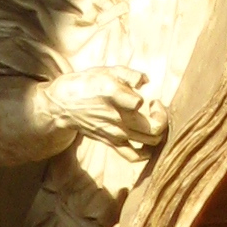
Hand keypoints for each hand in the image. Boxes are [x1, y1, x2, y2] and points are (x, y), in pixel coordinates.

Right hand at [43, 66, 167, 148]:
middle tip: (155, 107)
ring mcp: (115, 133)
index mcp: (114, 95)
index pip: (139, 104)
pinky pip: (135, 156)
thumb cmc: (88, 84)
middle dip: (162, 116)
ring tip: (151, 120)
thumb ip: (130, 74)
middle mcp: (116, 117)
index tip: (150, 97)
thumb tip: (146, 81)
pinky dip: (147, 152)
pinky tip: (147, 141)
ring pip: (151, 141)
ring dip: (159, 131)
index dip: (151, 101)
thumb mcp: (108, 70)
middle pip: (154, 127)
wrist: (64, 105)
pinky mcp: (112, 143)